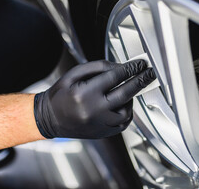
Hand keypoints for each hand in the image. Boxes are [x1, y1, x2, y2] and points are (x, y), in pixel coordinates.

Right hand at [33, 60, 155, 138]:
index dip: (131, 68)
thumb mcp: (74, 74)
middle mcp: (94, 110)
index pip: (115, 77)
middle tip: (150, 73)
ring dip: (132, 98)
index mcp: (85, 93)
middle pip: (126, 93)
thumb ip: (97, 67)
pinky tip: (124, 104)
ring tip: (128, 90)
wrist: (49, 118)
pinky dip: (127, 112)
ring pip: (127, 110)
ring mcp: (99, 124)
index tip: (140, 64)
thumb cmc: (60, 95)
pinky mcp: (102, 133)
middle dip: (141, 81)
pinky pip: (123, 123)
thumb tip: (119, 66)